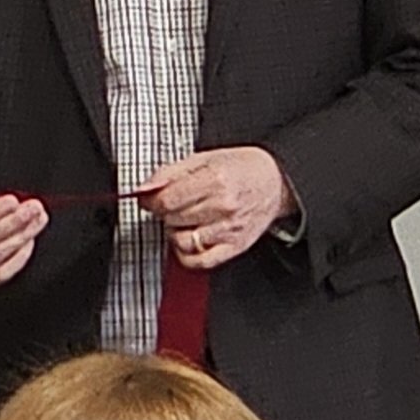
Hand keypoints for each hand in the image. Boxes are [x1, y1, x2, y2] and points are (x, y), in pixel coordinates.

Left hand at [140, 145, 292, 269]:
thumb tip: (143, 189)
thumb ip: (168, 173)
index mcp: (215, 180)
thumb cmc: (240, 168)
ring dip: (175, 231)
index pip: (166, 200)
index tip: (149, 198)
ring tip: (183, 219)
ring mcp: (230, 229)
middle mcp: (224, 207)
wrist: (275, 182)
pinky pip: (199, 261)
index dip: (150, 200)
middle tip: (172, 204)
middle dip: (164, 212)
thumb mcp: (203, 158)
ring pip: (182, 241)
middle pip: (172, 219)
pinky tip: (189, 238)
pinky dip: (186, 254)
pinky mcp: (235, 247)